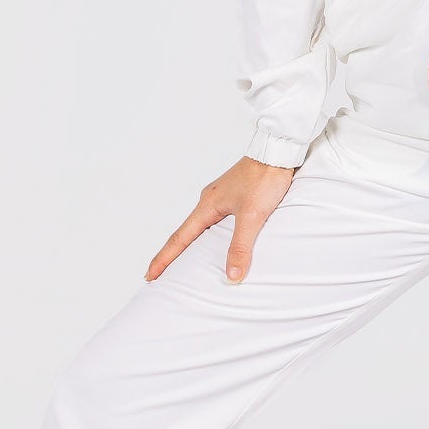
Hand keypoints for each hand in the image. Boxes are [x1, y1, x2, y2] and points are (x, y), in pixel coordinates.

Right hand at [145, 154, 295, 284]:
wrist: (277, 152)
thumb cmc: (263, 179)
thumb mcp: (252, 216)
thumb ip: (241, 246)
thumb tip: (232, 276)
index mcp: (207, 206)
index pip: (179, 238)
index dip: (164, 259)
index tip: (150, 276)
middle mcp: (209, 201)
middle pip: (186, 233)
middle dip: (173, 254)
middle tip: (161, 273)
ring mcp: (221, 197)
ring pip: (201, 226)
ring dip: (191, 244)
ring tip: (185, 261)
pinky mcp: (234, 195)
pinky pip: (215, 220)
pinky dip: (209, 234)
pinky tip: (217, 240)